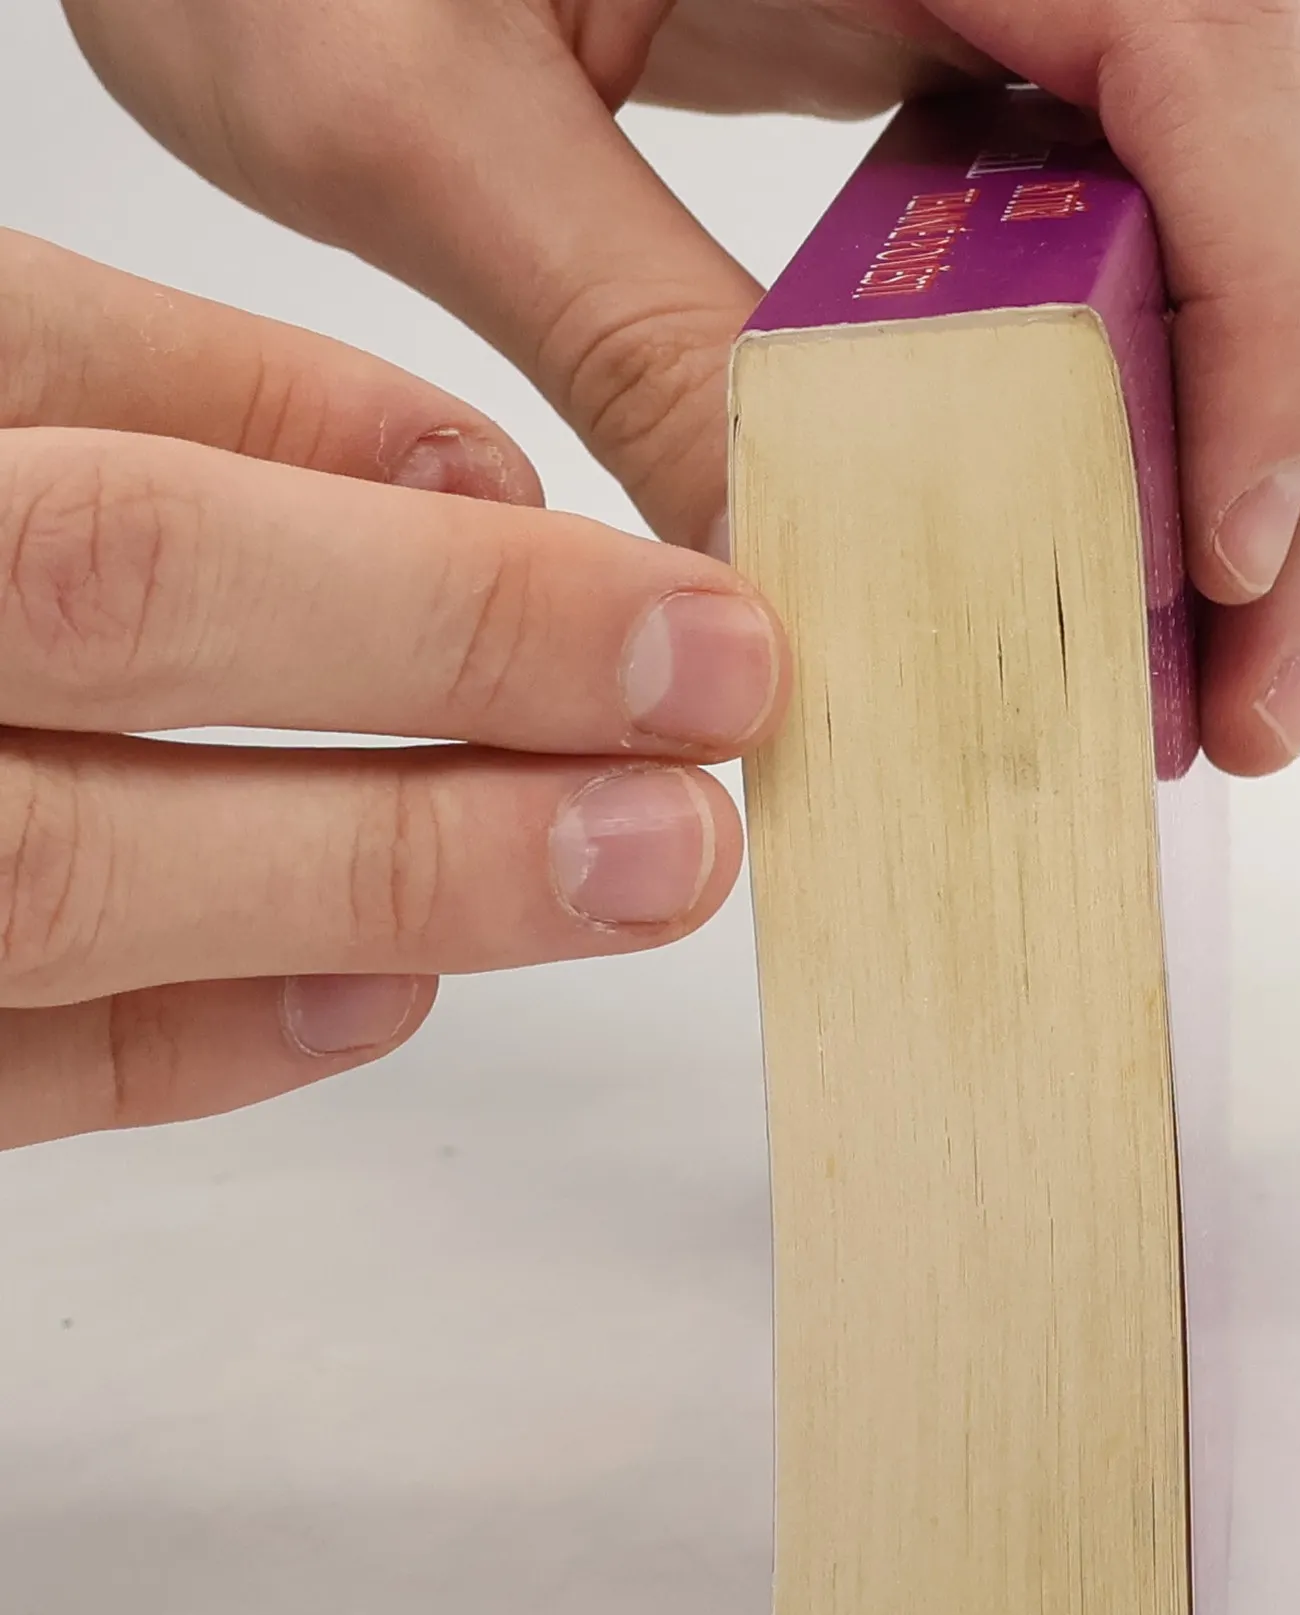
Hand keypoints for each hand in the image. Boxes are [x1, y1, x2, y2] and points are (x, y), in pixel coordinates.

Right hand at [0, 232, 788, 1150]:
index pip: (89, 412)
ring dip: (397, 863)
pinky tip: (388, 998)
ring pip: (70, 867)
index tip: (646, 554)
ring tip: (646, 860)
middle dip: (458, 646)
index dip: (402, 488)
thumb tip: (458, 478)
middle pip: (115, 598)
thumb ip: (143, 381)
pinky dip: (189, 1041)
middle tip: (720, 688)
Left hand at [65, 0, 1299, 776]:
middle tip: (1246, 692)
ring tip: (1203, 663)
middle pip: (1294, 155)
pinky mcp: (969, 47)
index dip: (1265, 332)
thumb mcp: (413, 110)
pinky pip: (1138, 221)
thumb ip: (623, 326)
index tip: (1222, 566)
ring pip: (1251, 198)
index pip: (1216, 74)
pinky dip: (1160, 399)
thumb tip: (795, 588)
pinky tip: (1117, 541)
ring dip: (1258, 440)